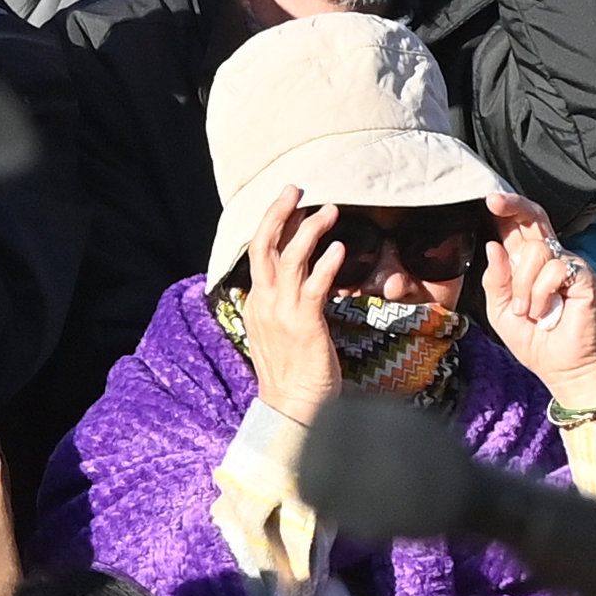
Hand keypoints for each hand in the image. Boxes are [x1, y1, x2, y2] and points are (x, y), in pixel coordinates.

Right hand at [239, 185, 344, 421]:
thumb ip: (284, 306)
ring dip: (309, 230)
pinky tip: (340, 249)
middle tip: (295, 187)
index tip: (290, 204)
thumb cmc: (293, 374)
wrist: (292, 408)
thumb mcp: (280, 333)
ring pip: (290, 258)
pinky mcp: (304, 323)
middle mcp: (263, 303)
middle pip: (263, 245)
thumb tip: (299, 284)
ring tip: (330, 210)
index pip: (258, 253)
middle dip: (278, 212)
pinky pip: (314, 285)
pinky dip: (326, 264)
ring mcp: (281, 312)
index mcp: (256, 304)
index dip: (273, 225)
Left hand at [478, 193, 595, 410]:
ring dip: (522, 286)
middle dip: (512, 206)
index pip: (518, 227)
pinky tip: (545, 311)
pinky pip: (554, 270)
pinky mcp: (583, 276)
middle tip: (494, 203)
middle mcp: (549, 257)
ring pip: (535, 251)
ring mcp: (568, 264)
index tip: (489, 199)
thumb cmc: (533, 338)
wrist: (560, 366)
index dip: (506, 209)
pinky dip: (541, 294)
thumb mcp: (499, 310)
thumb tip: (493, 246)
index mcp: (526, 263)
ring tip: (528, 311)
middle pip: (533, 218)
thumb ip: (495, 280)